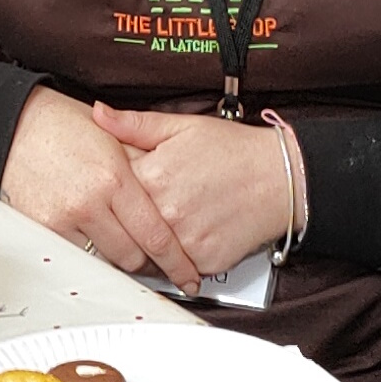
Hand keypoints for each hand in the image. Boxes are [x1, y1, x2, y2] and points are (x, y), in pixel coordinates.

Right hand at [0, 90, 194, 281]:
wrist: (14, 125)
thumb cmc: (64, 126)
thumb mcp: (115, 138)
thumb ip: (148, 170)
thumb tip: (180, 203)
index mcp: (113, 178)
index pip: (155, 235)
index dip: (176, 262)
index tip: (187, 277)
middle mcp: (88, 202)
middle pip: (133, 257)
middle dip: (148, 263)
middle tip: (157, 260)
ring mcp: (63, 219)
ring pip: (105, 261)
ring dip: (118, 258)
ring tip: (124, 245)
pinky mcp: (43, 230)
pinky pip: (77, 256)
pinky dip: (90, 253)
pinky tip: (95, 238)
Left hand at [91, 102, 299, 280]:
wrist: (281, 178)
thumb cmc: (235, 151)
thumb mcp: (183, 127)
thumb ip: (135, 124)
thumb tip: (99, 113)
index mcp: (154, 175)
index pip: (111, 190)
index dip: (112, 188)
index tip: (113, 188)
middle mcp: (166, 211)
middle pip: (125, 226)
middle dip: (125, 221)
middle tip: (133, 214)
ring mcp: (185, 239)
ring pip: (147, 253)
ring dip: (146, 246)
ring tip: (161, 228)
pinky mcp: (204, 260)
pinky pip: (176, 268)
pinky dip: (174, 259)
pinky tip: (182, 241)